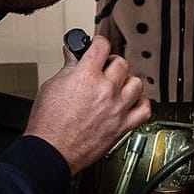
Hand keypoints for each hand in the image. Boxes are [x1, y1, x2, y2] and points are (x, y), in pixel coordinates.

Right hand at [25, 33, 149, 172]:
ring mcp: (116, 108)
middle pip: (121, 63)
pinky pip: (144, 110)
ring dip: (126, 82)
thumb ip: (67, 68)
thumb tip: (72, 55)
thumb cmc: (48, 124)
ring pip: (136, 83)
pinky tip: (132, 102)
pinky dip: (141, 104)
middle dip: (111, 63)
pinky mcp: (122, 126)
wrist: (51, 151)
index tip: (97, 47)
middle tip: (103, 69)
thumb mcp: (52, 86)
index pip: (102, 46)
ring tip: (117, 85)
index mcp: (86, 76)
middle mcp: (105, 90)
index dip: (98, 43)